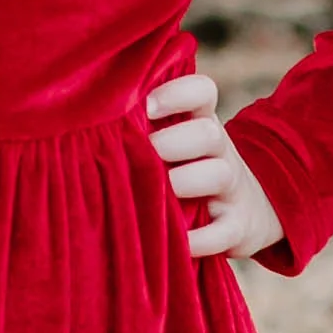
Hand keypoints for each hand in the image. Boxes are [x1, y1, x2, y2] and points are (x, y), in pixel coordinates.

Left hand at [144, 68, 283, 263]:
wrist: (249, 213)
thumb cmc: (188, 172)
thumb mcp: (175, 144)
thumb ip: (141, 130)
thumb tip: (83, 119)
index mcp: (201, 123)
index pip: (201, 91)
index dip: (177, 93)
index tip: (145, 108)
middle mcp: (220, 152)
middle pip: (208, 132)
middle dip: (171, 142)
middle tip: (143, 155)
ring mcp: (233, 190)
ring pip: (219, 175)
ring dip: (183, 182)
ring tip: (157, 195)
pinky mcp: (238, 228)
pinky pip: (222, 232)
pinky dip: (197, 240)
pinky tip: (174, 242)